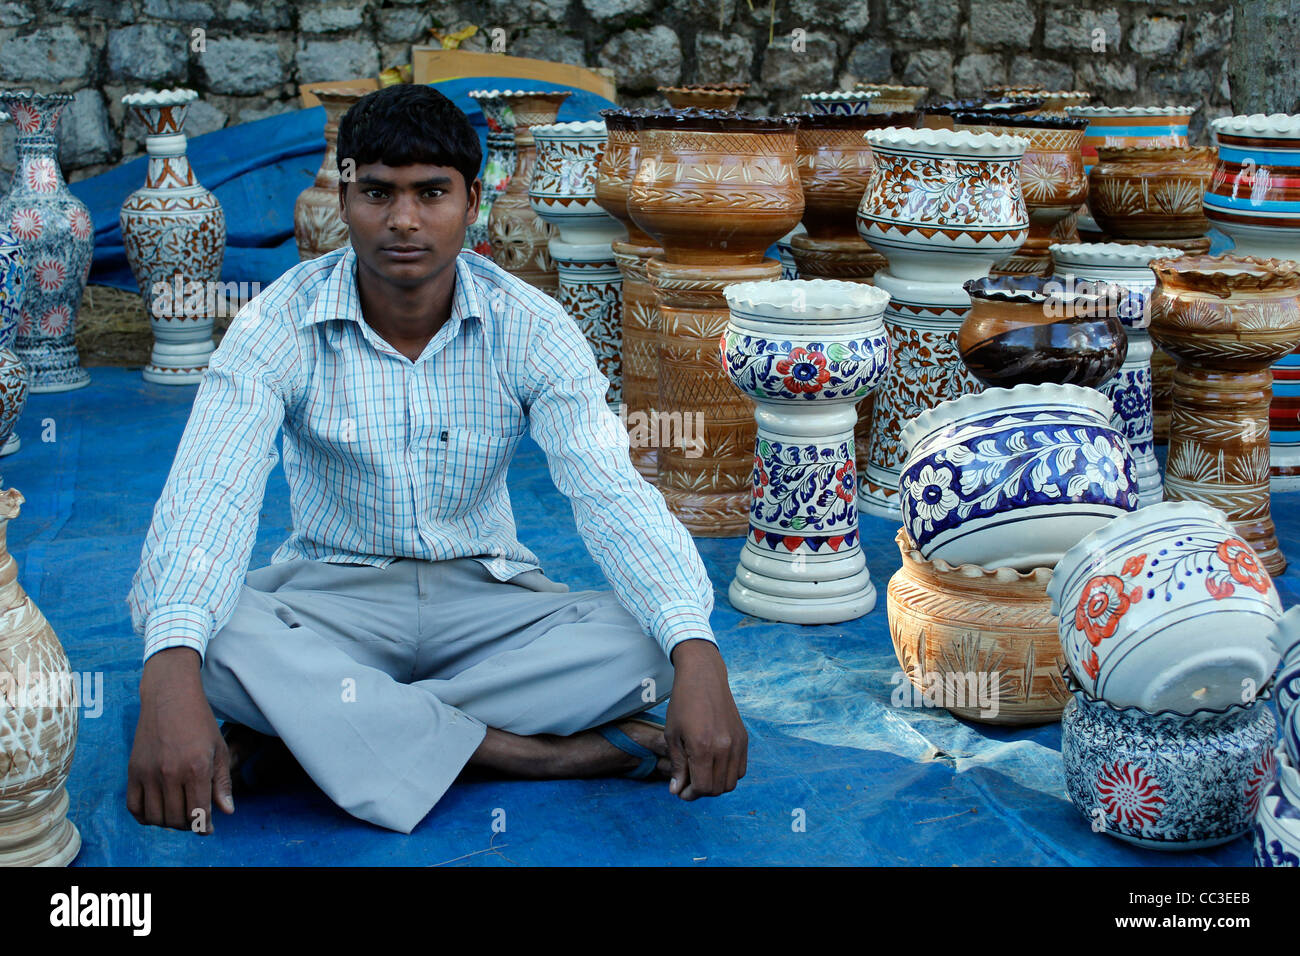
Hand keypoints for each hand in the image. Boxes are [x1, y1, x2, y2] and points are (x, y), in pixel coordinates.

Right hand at [127, 647, 233, 833]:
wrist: (170, 697)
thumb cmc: (200, 722)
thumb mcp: (219, 749)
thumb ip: (222, 782)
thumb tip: (227, 812)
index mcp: (196, 768)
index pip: (199, 813)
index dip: (205, 826)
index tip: (208, 828)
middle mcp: (170, 773)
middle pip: (177, 820)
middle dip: (189, 825)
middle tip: (195, 818)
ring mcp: (149, 773)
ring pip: (156, 818)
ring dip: (168, 823)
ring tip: (178, 814)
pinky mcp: (133, 771)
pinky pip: (134, 807)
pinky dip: (145, 817)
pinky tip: (158, 811)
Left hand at [664, 639, 747, 799]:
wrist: (704, 678)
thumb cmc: (683, 704)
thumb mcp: (672, 735)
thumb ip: (677, 766)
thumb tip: (677, 790)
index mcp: (703, 748)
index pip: (702, 787)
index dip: (690, 794)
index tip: (680, 791)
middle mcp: (724, 748)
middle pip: (717, 789)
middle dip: (701, 792)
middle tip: (688, 784)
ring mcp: (737, 743)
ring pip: (731, 782)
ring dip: (715, 785)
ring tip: (701, 774)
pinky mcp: (744, 738)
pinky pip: (740, 769)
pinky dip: (728, 774)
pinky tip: (714, 765)